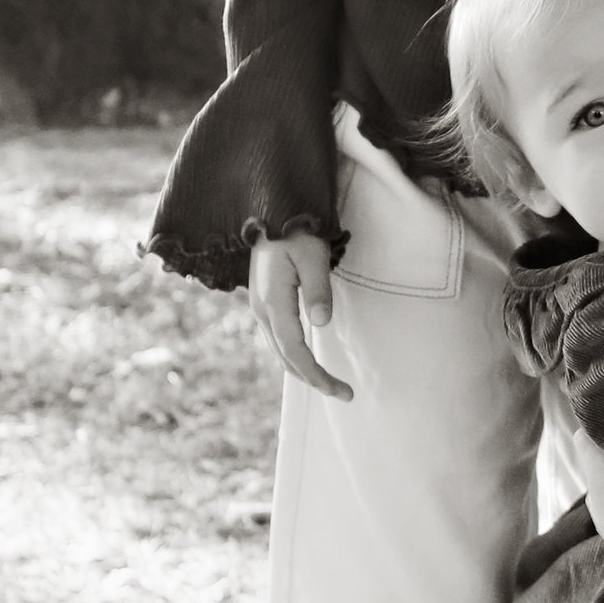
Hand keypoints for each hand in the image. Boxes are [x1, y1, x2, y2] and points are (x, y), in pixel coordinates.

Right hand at [249, 231, 350, 398]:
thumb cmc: (296, 230)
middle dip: (313, 380)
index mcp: (273, 303)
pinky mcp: (264, 302)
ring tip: (329, 382)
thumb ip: (317, 290)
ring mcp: (260, 307)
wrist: (270, 209)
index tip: (342, 390)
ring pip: (280, 351)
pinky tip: (308, 359)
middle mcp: (262, 311)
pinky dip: (294, 356)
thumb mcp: (313, 256)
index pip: (296, 352)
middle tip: (343, 393)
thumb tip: (321, 324)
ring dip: (303, 371)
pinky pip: (278, 339)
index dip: (318, 376)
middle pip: (286, 359)